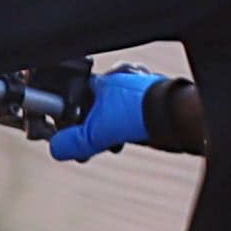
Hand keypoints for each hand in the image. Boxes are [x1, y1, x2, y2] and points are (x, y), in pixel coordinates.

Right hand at [48, 65, 175, 161]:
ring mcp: (133, 94)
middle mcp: (117, 83)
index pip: (73, 94)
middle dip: (89, 128)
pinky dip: (124, 132)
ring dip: (108, 133)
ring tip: (112, 143)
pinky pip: (127, 120)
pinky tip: (126, 139)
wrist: (173, 116)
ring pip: (110, 115)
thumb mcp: (97, 132)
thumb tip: (57, 148)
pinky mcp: (146, 105)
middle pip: (92, 107)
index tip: (64, 130)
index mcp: (101, 82)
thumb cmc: (138, 112)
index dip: (67, 114)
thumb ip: (74, 142)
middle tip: (89, 144)